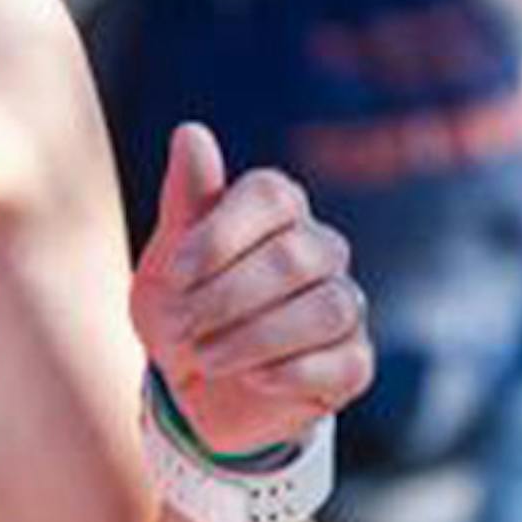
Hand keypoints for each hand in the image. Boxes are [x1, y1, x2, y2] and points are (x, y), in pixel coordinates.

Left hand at [130, 121, 372, 457]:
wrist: (193, 389)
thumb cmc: (184, 308)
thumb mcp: (168, 260)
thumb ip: (185, 201)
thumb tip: (191, 133)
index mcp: (279, 212)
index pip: (272, 196)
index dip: (220, 236)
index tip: (173, 275)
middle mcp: (322, 250)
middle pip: (293, 258)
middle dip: (225, 298)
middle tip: (179, 328)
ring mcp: (344, 306)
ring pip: (325, 309)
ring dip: (253, 339)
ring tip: (204, 358)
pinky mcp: (353, 362)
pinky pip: (342, 362)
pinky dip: (289, 373)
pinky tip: (251, 378)